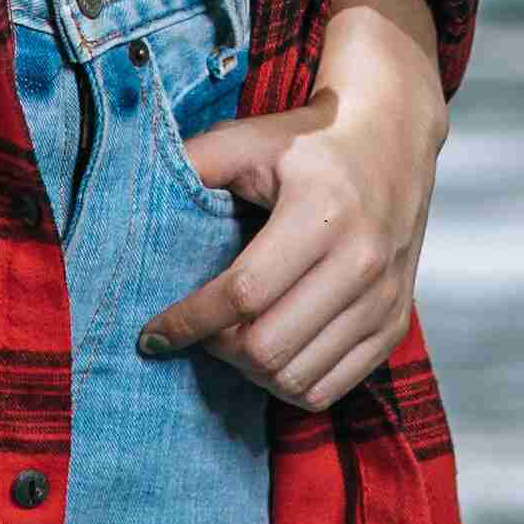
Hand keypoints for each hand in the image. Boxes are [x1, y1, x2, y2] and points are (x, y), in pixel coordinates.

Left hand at [151, 0, 444, 413]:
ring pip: (298, 379)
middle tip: (197, 329)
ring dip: (250, 372)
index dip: (188, 321)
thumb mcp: (248, 138)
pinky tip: (269, 353)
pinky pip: (332, 388)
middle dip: (216, 348)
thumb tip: (127, 199)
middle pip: (268, 348)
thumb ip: (191, 165)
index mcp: (323, 209)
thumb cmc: (309, 139)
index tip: (153, 333)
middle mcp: (364, 258)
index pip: (243, 294)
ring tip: (231, 340)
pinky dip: (289, 385)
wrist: (392, 135)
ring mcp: (386, 297)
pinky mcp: (396, 323)